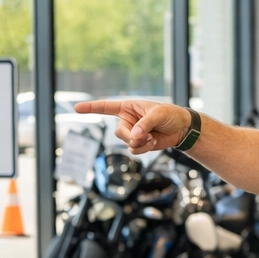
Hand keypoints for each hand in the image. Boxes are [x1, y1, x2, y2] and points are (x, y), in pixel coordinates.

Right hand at [75, 100, 190, 153]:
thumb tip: (135, 136)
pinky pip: (133, 150)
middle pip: (118, 132)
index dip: (91, 107)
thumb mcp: (158, 114)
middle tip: (144, 136)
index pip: (106, 107)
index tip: (77, 108)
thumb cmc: (170, 115)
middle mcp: (127, 120)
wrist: (181, 129)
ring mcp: (132, 133)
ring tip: (152, 138)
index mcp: (128, 107)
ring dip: (139, 144)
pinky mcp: (139, 144)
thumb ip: (145, 124)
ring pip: (126, 143)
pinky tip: (153, 143)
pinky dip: (143, 149)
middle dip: (131, 137)